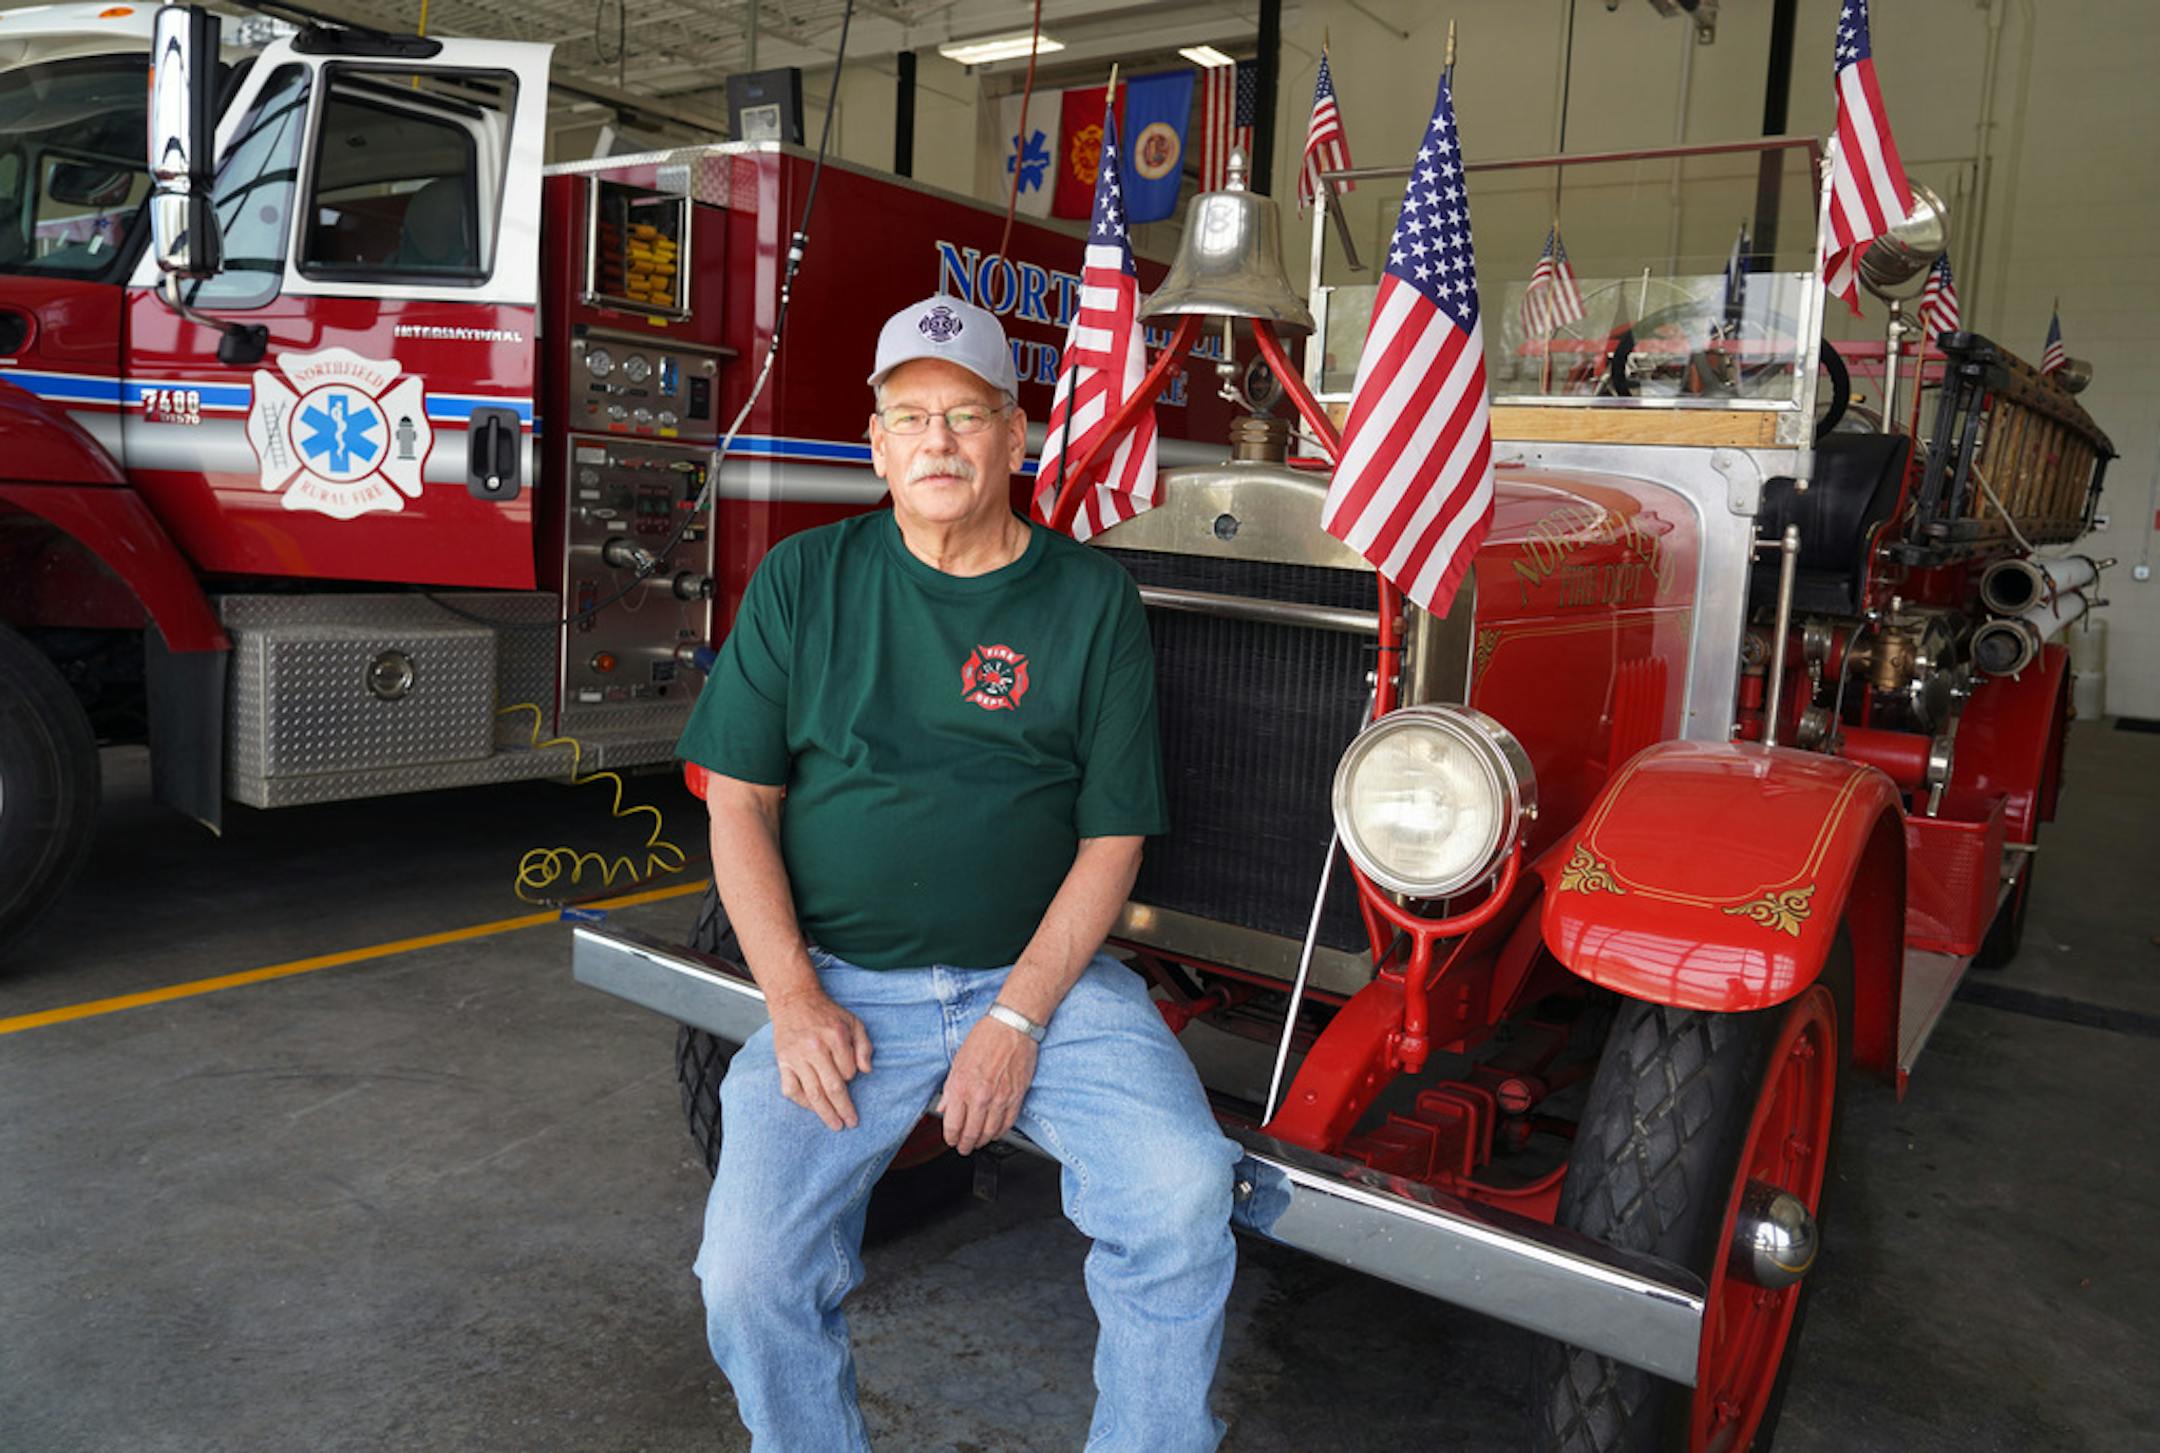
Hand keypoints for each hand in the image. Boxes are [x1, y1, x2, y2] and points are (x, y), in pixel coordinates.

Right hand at [767, 985, 872, 1130]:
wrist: (794, 1001)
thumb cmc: (825, 1013)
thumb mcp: (853, 1022)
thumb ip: (864, 1045)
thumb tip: (867, 1071)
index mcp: (835, 1037)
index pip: (849, 1071)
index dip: (852, 1077)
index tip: (850, 1076)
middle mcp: (815, 1048)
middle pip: (832, 1088)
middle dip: (843, 1108)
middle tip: (850, 1122)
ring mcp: (797, 1057)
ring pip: (813, 1093)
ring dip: (825, 1112)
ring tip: (835, 1124)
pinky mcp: (783, 1062)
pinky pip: (791, 1089)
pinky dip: (801, 1102)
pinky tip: (812, 1108)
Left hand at [939, 1013, 1038, 1154]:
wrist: (1012, 1026)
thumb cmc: (985, 1038)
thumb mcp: (958, 1061)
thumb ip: (950, 1089)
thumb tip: (944, 1107)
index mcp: (962, 1087)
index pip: (953, 1124)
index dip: (951, 1137)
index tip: (951, 1140)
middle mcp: (981, 1096)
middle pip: (972, 1133)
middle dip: (965, 1145)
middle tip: (963, 1148)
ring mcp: (1000, 1098)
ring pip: (990, 1132)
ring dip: (983, 1141)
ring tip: (978, 1142)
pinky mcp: (1017, 1096)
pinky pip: (1008, 1123)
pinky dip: (1000, 1132)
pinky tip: (995, 1132)